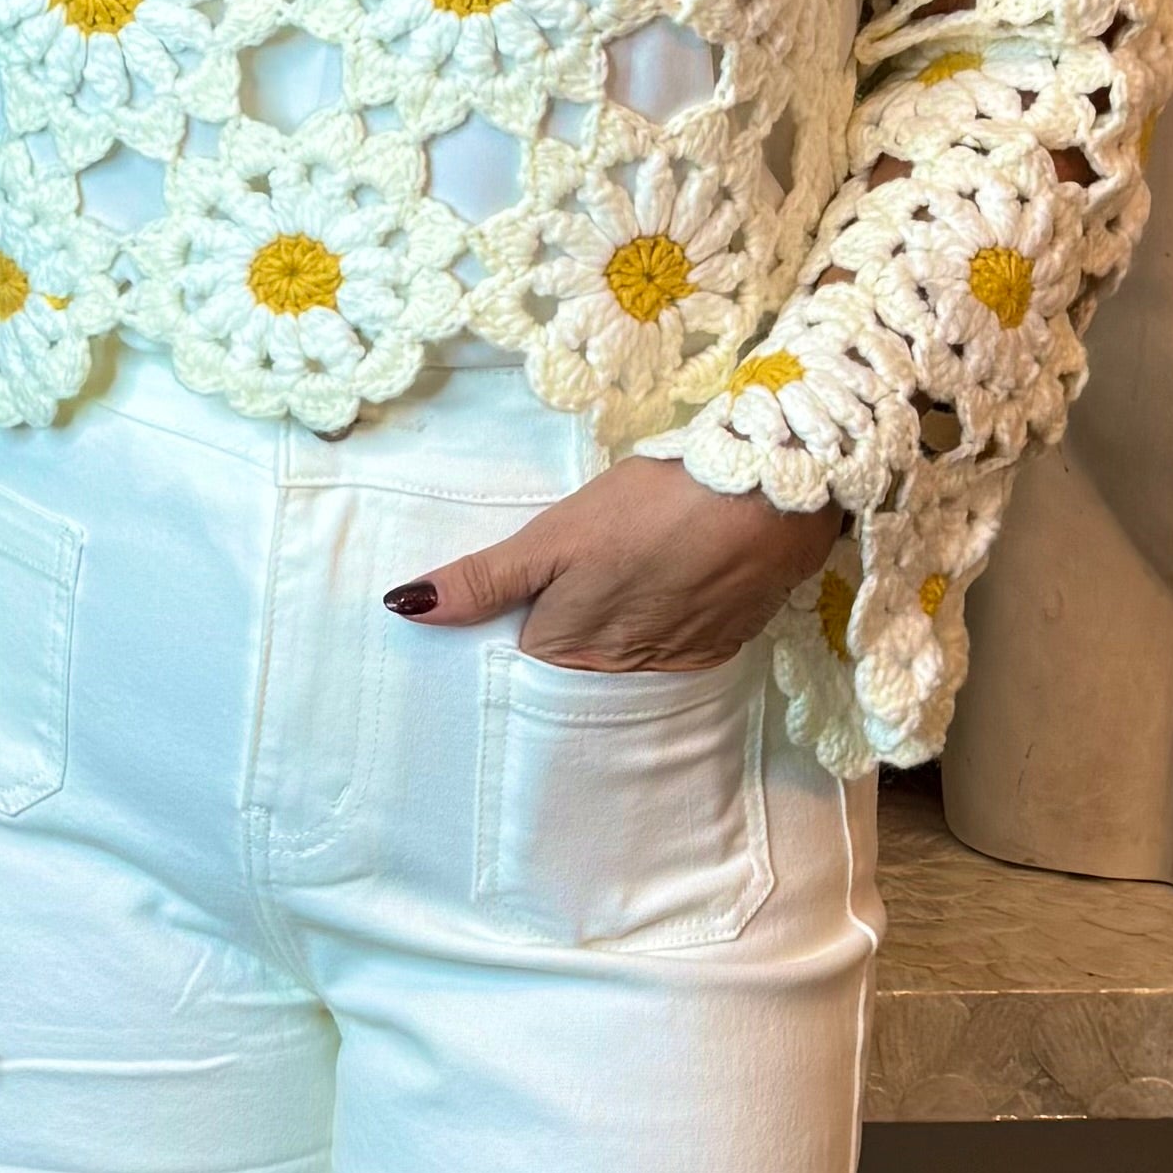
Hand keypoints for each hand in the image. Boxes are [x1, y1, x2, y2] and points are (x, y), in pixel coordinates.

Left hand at [384, 451, 841, 671]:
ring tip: (628, 574)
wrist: (769, 496)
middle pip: (570, 665)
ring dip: (617, 628)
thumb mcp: (555, 535)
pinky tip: (670, 584)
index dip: (515, 620)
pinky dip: (666, 624)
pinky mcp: (721, 647)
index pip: (517, 658)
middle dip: (566, 630)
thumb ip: (483, 579)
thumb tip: (402, 608)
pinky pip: (672, 651)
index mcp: (566, 650)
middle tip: (579, 574)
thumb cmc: (651, 507)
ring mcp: (673, 665)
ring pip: (621, 659)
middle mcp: (616, 675)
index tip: (523, 590)